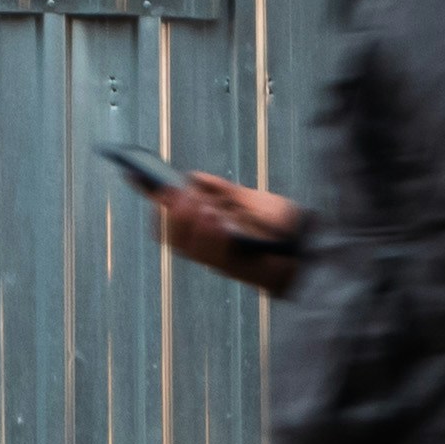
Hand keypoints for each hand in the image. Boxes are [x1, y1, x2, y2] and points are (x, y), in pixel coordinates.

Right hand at [155, 176, 302, 293]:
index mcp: (206, 227)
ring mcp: (222, 259)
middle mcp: (208, 246)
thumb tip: (192, 178)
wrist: (311, 246)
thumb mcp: (249, 200)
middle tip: (177, 193)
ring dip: (190, 223)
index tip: (133, 174)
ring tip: (198, 204)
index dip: (150, 197)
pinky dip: (213, 235)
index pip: (169, 215)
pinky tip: (216, 217)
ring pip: (190, 247)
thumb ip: (222, 191)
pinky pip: (218, 256)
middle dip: (170, 213)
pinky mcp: (240, 268)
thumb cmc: (281, 224)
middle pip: (172, 236)